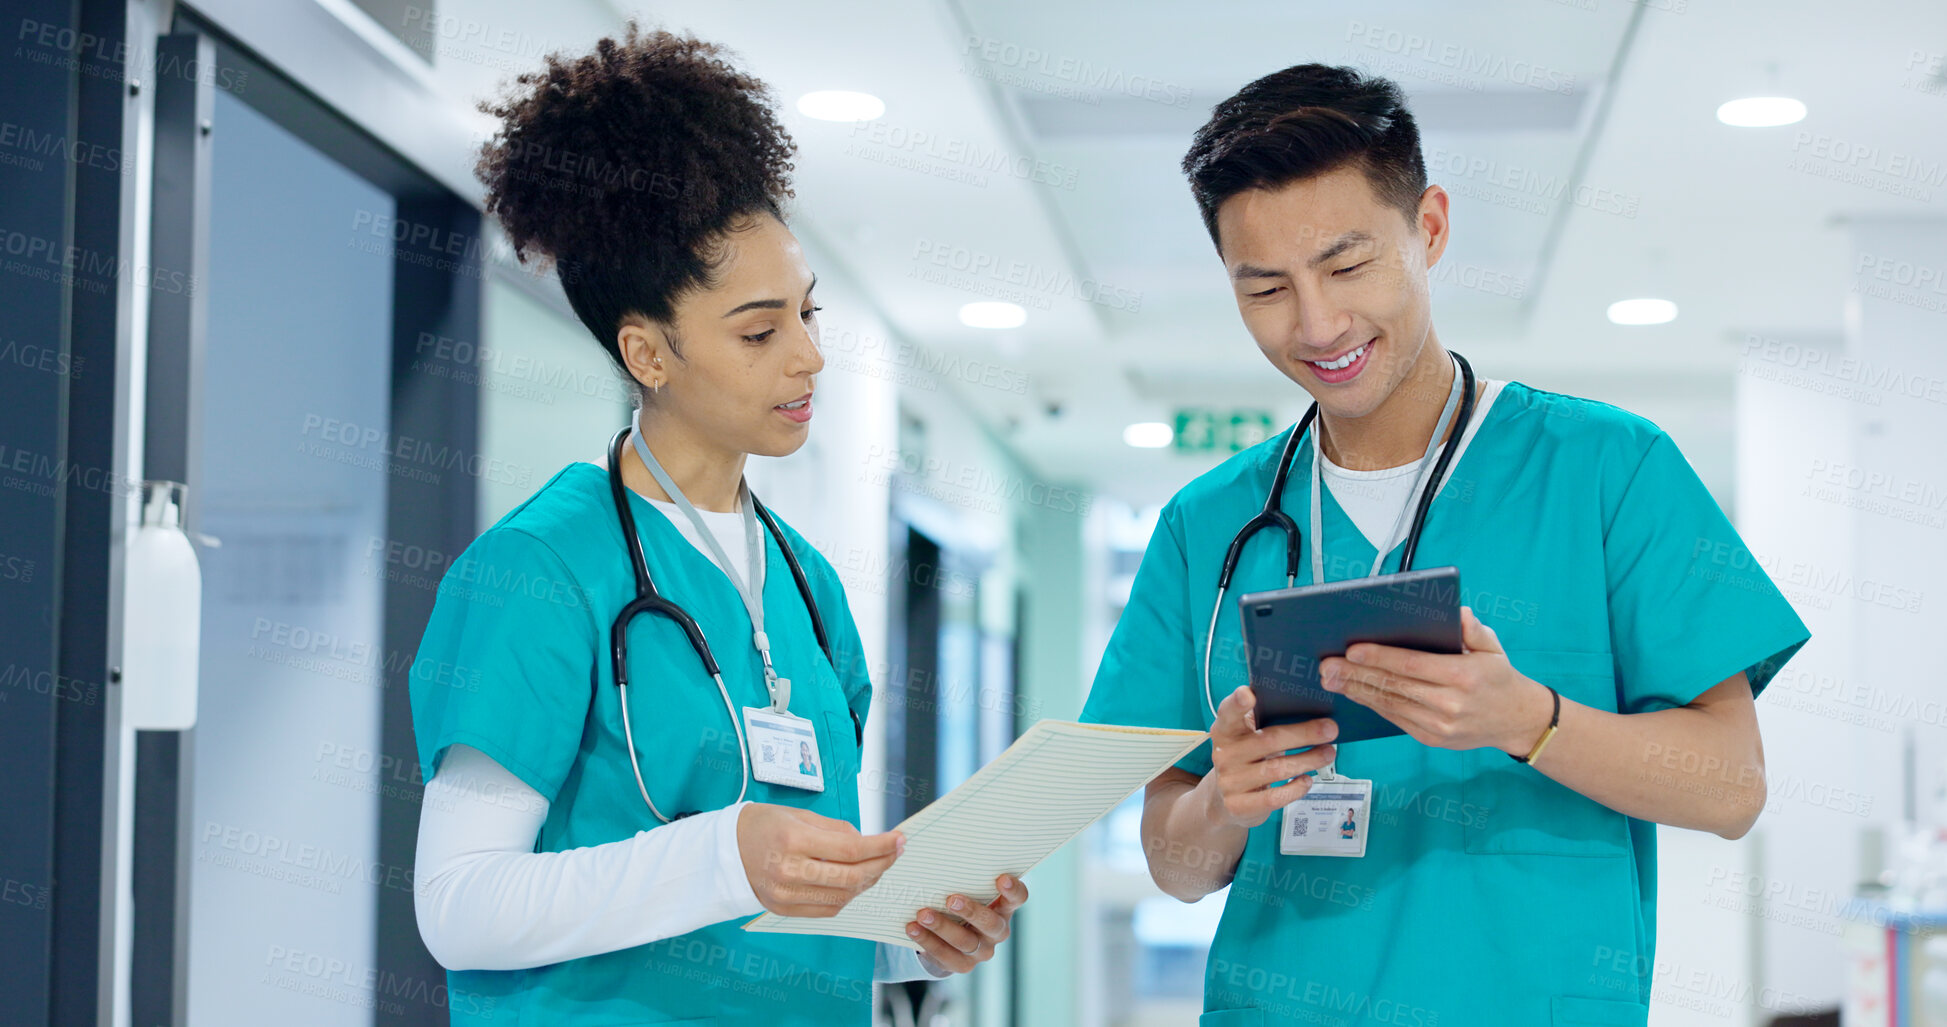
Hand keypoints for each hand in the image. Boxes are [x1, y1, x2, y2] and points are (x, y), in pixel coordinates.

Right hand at [736, 804, 903, 916]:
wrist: (726, 849)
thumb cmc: (764, 825)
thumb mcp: (800, 815)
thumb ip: (836, 829)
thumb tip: (868, 842)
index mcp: (793, 841)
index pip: (850, 849)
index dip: (881, 845)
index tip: (899, 839)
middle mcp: (789, 872)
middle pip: (851, 876)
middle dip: (881, 864)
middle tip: (895, 853)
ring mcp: (785, 895)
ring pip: (843, 896)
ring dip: (868, 882)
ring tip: (878, 866)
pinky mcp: (784, 910)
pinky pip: (828, 909)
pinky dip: (848, 896)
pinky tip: (856, 882)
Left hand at [906, 874, 1027, 974]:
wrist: (948, 939)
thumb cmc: (958, 903)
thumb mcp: (966, 889)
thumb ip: (964, 876)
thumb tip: (942, 849)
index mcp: (1003, 907)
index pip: (1018, 898)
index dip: (1013, 890)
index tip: (1002, 878)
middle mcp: (996, 930)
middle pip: (991, 924)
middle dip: (971, 911)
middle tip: (951, 899)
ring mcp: (981, 950)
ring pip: (965, 942)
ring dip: (942, 927)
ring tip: (923, 914)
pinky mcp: (962, 964)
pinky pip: (946, 956)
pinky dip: (928, 941)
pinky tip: (913, 928)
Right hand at [1206, 684, 1338, 829]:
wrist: (1227, 801)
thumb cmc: (1248, 759)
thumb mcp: (1250, 738)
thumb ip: (1268, 723)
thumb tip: (1312, 710)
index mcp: (1225, 730)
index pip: (1228, 712)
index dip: (1237, 703)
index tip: (1249, 694)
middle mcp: (1224, 754)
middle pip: (1267, 740)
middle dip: (1303, 734)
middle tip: (1330, 729)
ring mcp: (1229, 782)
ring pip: (1276, 769)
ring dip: (1308, 760)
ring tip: (1328, 753)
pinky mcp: (1239, 805)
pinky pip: (1275, 797)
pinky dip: (1296, 788)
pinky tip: (1307, 780)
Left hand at [1319, 606, 1552, 753]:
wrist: (1516, 720)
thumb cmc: (1498, 676)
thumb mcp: (1492, 647)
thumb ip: (1473, 629)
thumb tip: (1457, 612)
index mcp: (1463, 676)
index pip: (1412, 664)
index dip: (1379, 658)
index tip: (1352, 650)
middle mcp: (1450, 704)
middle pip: (1394, 686)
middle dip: (1357, 675)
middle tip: (1328, 665)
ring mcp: (1440, 725)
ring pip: (1390, 705)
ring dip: (1357, 691)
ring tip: (1332, 679)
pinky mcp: (1431, 738)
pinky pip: (1395, 719)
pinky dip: (1372, 705)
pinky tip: (1354, 692)